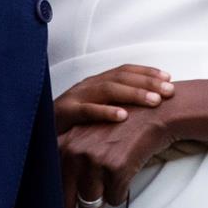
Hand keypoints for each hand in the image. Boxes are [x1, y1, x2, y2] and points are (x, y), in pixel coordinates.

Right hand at [53, 64, 172, 133]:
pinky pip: (87, 111)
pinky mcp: (65, 114)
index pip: (124, 70)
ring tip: (154, 101)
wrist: (38, 137)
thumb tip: (147, 109)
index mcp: (95, 83)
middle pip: (120, 77)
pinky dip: (106, 112)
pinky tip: (123, 117)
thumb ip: (116, 108)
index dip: (146, 72)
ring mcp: (75, 97)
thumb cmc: (72, 128)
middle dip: (147, 82)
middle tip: (169, 91)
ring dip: (133, 94)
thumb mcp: (96, 114)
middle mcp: (87, 85)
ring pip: (107, 90)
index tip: (169, 78)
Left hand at [60, 104, 177, 207]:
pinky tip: (125, 172)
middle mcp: (75, 151)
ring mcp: (95, 159)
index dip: (60, 197)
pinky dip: (121, 192)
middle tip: (91, 198)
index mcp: (64, 144)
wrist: (151, 113)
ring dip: (102, 197)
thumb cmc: (121, 125)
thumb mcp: (86, 135)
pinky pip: (114, 199)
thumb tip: (63, 190)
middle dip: (80, 203)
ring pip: (91, 203)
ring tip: (111, 177)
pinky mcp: (116, 168)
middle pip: (68, 199)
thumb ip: (70, 159)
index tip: (66, 203)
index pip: (51, 182)